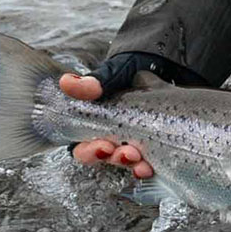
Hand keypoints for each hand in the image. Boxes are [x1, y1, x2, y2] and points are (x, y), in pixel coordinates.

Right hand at [60, 51, 205, 179]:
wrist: (163, 64)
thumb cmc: (129, 71)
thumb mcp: (112, 73)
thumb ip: (93, 81)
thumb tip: (67, 83)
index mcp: (96, 122)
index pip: (83, 146)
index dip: (89, 152)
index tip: (103, 146)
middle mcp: (112, 135)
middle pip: (104, 158)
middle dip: (113, 159)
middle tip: (125, 152)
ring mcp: (133, 142)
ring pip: (126, 162)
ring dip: (131, 163)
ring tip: (139, 157)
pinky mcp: (154, 146)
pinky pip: (147, 163)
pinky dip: (148, 167)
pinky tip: (151, 166)